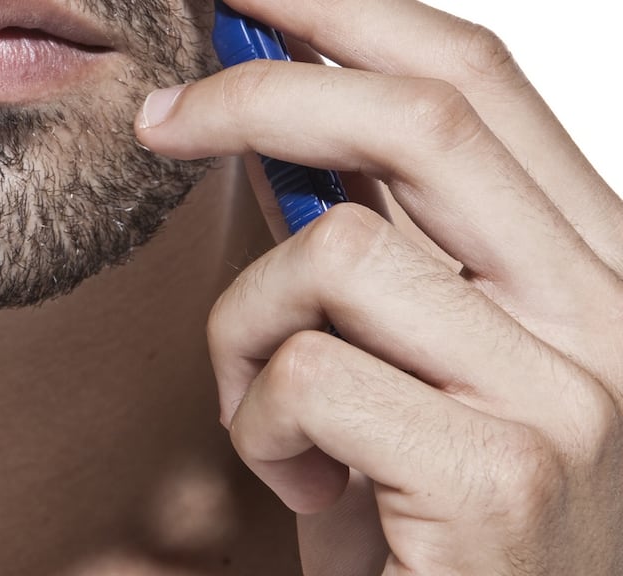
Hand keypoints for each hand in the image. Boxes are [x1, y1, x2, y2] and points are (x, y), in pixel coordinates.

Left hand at [135, 0, 622, 572]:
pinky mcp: (498, 478)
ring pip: (337, 254)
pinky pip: (309, 376)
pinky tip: (301, 483)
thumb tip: (262, 126)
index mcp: (589, 267)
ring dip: (246, 327)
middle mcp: (605, 314)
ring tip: (261, 410)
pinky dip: (258, 423)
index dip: (350, 10)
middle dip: (260, 91)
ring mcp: (566, 395)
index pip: (479, 81)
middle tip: (160, 119)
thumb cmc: (421, 512)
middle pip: (424, 116)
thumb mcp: (393, 357)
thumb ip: (356, 241)